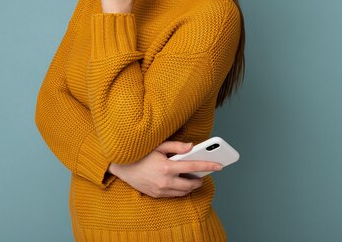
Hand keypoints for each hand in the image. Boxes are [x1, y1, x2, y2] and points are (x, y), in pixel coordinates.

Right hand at [108, 141, 222, 197]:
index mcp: (167, 167)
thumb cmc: (141, 153)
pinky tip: (182, 182)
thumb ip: (177, 146)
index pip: (193, 167)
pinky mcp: (156, 195)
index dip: (208, 166)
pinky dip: (181, 190)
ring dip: (191, 186)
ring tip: (194, 178)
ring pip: (183, 192)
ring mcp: (160, 190)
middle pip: (190, 184)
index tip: (220, 165)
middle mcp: (165, 181)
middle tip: (204, 175)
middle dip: (200, 180)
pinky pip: (173, 195)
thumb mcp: (159, 145)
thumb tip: (192, 146)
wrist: (122, 167)